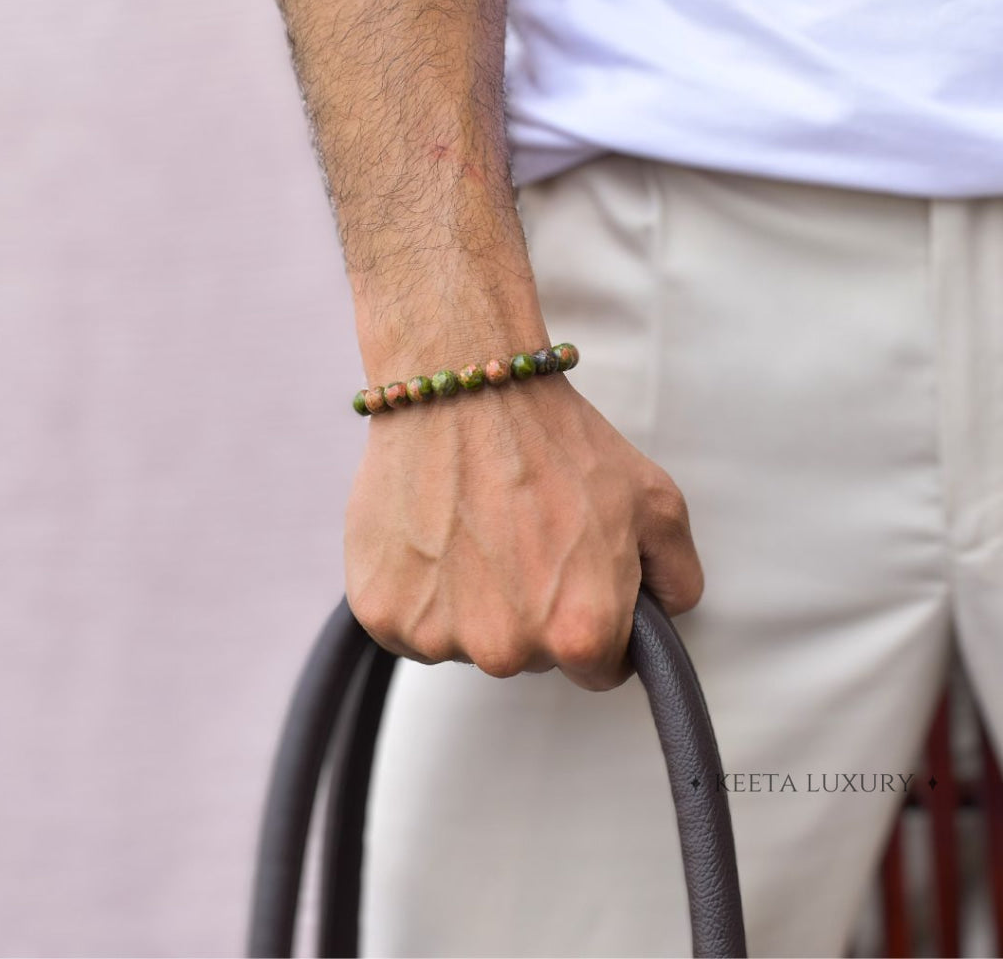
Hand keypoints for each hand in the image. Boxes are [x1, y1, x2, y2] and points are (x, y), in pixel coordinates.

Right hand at [344, 375, 703, 690]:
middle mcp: (507, 651)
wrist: (465, 390)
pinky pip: (413, 628)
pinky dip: (423, 593)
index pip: (599, 670)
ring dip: (474, 603)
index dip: (597, 622)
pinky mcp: (381, 615)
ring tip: (475, 529)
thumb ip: (678, 578)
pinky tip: (435, 536)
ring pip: (469, 643)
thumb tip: (663, 619)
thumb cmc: (559, 442)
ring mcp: (438, 636)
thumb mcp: (656, 502)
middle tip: (524, 538)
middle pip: (531, 658)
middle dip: (534, 612)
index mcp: (580, 633)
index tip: (577, 580)